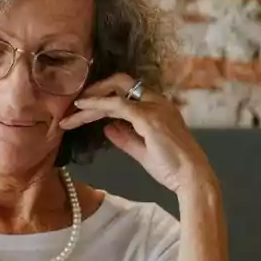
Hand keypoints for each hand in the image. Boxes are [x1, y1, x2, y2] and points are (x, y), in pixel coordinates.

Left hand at [60, 73, 214, 193]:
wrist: (192, 177)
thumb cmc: (171, 167)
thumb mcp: (142, 150)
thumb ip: (124, 138)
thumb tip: (106, 128)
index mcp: (157, 107)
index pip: (126, 91)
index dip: (102, 95)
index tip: (83, 107)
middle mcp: (157, 101)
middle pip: (119, 82)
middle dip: (94, 90)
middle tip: (73, 106)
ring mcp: (154, 107)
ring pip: (114, 94)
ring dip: (89, 103)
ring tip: (68, 115)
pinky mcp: (148, 117)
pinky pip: (117, 104)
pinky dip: (97, 104)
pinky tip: (81, 109)